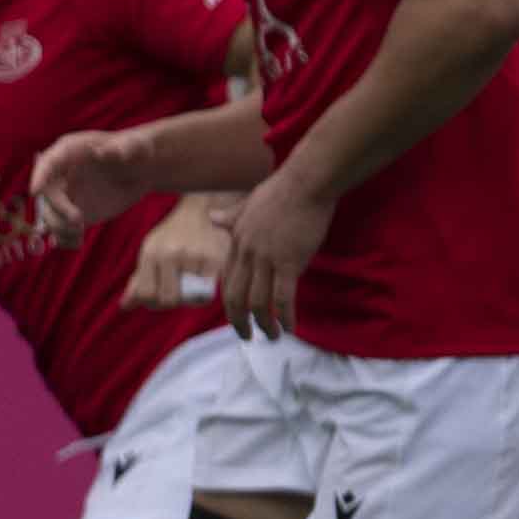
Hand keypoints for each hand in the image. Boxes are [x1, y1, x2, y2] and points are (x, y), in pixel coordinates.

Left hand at [123, 198, 233, 312]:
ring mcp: (192, 256)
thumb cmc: (172, 237)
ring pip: (189, 297)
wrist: (202, 212)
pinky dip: (205, 292)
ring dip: (190, 296)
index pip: (146, 294)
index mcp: (151, 253)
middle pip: (168, 299)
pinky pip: (207, 293)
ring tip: (192, 281)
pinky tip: (203, 280)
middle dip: (173, 301)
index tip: (161, 297)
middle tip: (179, 291)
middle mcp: (169, 253)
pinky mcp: (214, 259)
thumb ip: (139, 280)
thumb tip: (124, 306)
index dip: (153, 302)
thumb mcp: (151, 252)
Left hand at [219, 165, 338, 334]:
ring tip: (272, 336)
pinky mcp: (289, 261)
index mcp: (237, 241)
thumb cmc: (282, 189)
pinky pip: (283, 297)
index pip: (227, 280)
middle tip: (247, 336)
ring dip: (264, 324)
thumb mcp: (248, 204)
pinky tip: (290, 327)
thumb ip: (231, 217)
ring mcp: (266, 258)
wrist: (306, 181)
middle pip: (235, 297)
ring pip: (258, 302)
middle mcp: (247, 253)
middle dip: (239, 322)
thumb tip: (213, 219)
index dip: (231, 302)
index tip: (238, 315)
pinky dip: (284, 316)